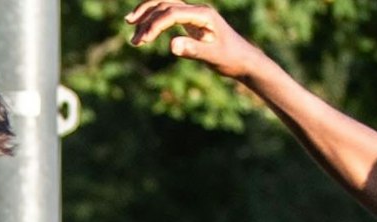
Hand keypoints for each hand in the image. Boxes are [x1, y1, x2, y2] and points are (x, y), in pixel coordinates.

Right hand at [126, 2, 268, 79]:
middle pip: (164, 3)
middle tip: (135, 40)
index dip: (155, 25)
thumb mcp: (213, 56)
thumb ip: (193, 50)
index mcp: (203, 15)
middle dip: (146, 18)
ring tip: (132, 31)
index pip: (172, 13)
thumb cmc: (231, 59)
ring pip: (164, 5)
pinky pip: (168, 13)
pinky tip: (144, 30)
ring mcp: (193, 14)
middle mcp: (197, 10)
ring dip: (147, 15)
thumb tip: (171, 45)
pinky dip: (154, 19)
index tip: (143, 41)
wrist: (244, 60)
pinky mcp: (191, 21)